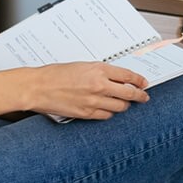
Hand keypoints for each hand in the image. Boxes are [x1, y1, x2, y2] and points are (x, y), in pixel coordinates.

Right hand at [27, 62, 149, 120]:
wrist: (38, 87)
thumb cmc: (55, 74)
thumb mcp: (82, 66)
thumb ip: (100, 72)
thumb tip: (116, 78)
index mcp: (99, 69)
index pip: (127, 76)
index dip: (139, 81)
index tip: (144, 83)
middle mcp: (99, 85)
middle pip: (128, 93)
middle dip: (139, 96)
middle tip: (143, 97)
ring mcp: (93, 101)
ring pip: (120, 107)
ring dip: (124, 106)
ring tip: (124, 104)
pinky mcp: (86, 113)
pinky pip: (106, 116)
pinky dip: (109, 113)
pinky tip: (108, 110)